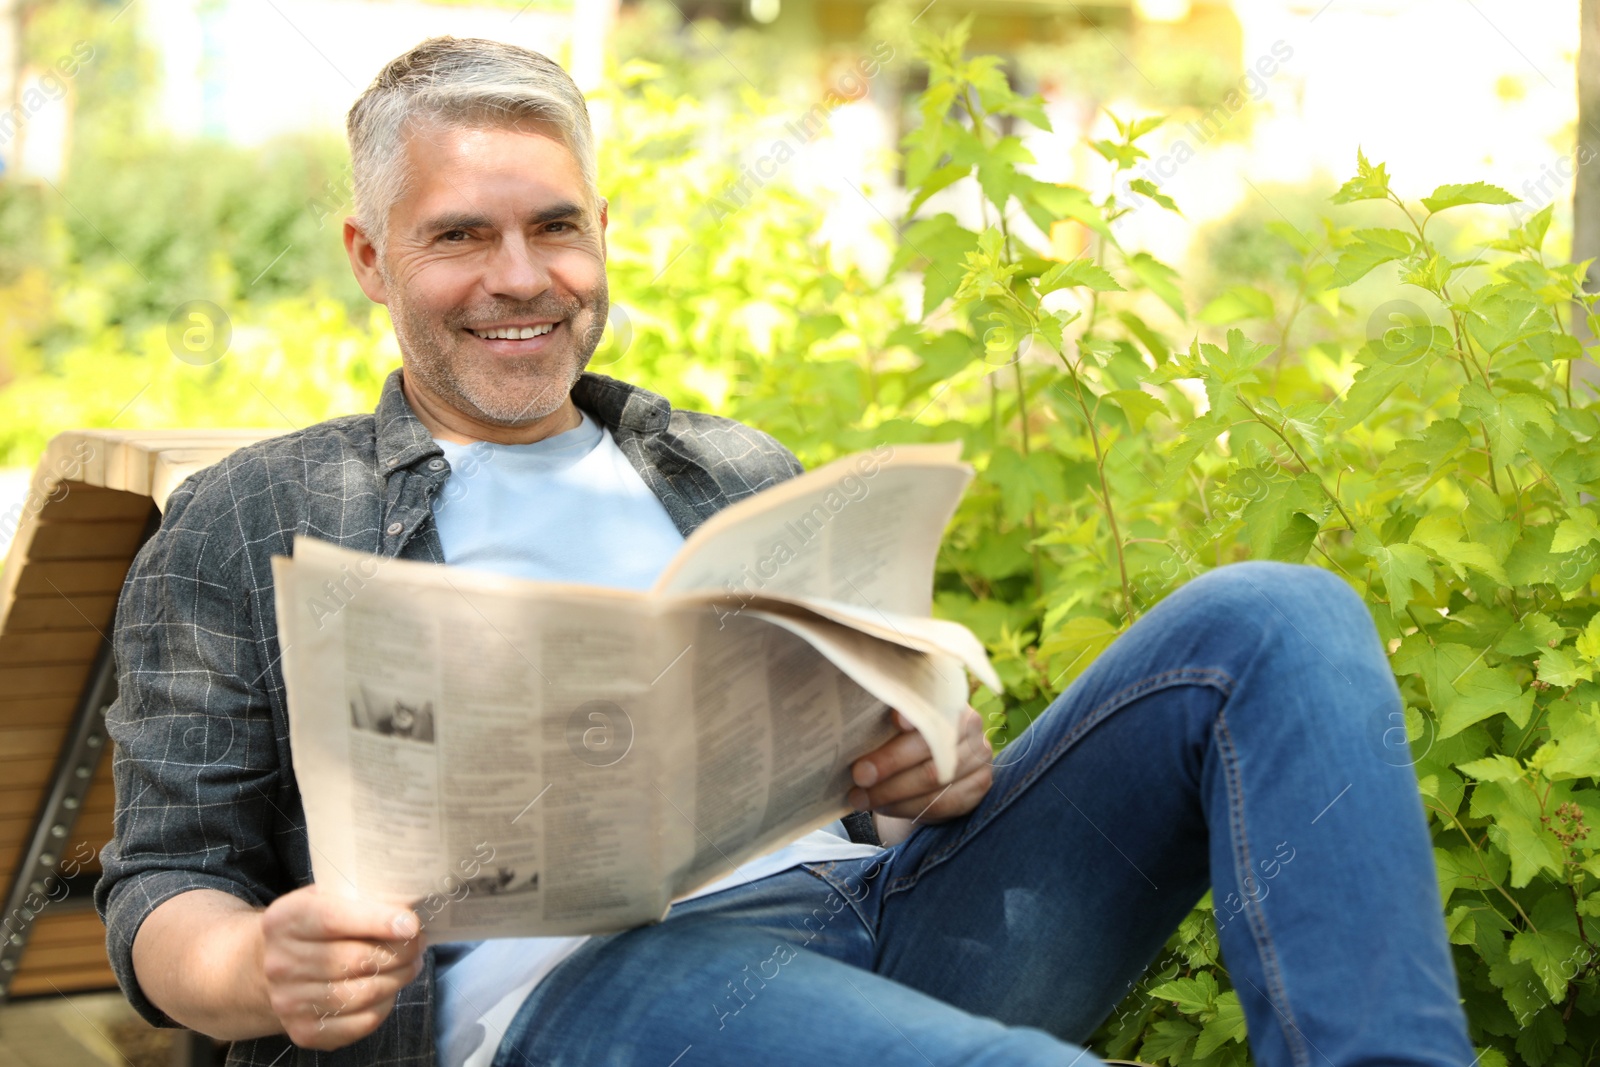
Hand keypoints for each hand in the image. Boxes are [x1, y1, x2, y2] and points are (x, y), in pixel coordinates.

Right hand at [259, 884, 425, 1049]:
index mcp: (285, 919)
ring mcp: (289, 1001)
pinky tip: (390, 989)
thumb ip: (359, 897)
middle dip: (399, 952)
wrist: (276, 967)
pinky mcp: (304, 1031)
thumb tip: (410, 905)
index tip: (412, 924)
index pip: (333, 920)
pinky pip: (360, 1022)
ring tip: (411, 964)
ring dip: (398, 978)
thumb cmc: (316, 926)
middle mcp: (280, 963)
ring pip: (362, 994)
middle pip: (355, 960)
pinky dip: (384, 1005)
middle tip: (419, 943)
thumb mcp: (327, 898)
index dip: (377, 921)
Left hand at [848, 705, 992, 822]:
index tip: (893, 721)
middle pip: (929, 745)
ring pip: (934, 778)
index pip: (934, 702)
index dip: (916, 711)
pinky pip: (944, 802)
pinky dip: (908, 807)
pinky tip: (884, 807)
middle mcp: (971, 723)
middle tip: (859, 775)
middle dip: (890, 762)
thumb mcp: (897, 724)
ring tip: (861, 798)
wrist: (932, 770)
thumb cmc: (905, 739)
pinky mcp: (980, 785)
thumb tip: (850, 720)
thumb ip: (885, 718)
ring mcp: (980, 755)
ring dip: (893, 792)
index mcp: (949, 697)